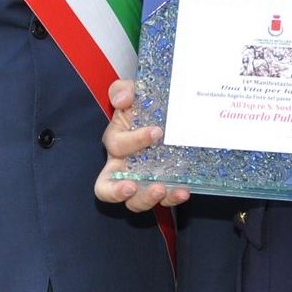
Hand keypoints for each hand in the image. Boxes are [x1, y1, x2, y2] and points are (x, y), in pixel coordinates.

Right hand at [94, 79, 192, 211]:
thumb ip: (122, 90)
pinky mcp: (162, 188)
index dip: (133, 141)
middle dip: (117, 190)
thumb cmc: (143, 107)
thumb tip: (122, 100)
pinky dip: (172, 198)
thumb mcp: (132, 93)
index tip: (156, 132)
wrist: (166, 114)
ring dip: (146, 198)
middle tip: (132, 186)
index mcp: (116, 142)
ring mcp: (141, 181)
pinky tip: (184, 192)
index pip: (116, 146)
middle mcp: (122, 167)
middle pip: (107, 188)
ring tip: (163, 189)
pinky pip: (163, 200)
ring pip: (134, 201)